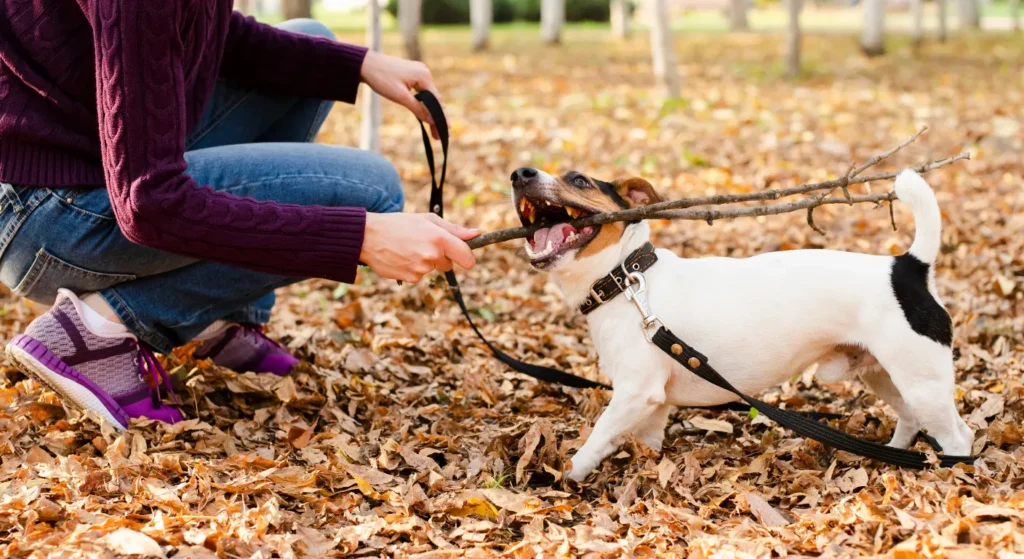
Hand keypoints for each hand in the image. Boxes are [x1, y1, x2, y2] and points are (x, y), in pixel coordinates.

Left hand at [360, 51, 441, 138]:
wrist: (365, 64)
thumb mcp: (400, 97)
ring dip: (429, 111)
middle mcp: (425, 72)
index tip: (445, 132)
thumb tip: (432, 120)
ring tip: (433, 129)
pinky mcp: (412, 73)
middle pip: (434, 99)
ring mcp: (419, 71)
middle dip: (435, 117)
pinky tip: (425, 113)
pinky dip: (423, 102)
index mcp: (424, 76)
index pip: (436, 101)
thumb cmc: (381, 79)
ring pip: (428, 95)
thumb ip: (418, 108)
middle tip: (437, 136)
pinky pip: (422, 90)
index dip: (440, 118)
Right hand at [360, 213, 477, 282]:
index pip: (467, 257)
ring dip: (424, 262)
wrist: (369, 236)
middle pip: (449, 265)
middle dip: (440, 257)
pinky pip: (419, 276)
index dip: (467, 258)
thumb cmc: (399, 224)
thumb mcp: (427, 220)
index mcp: (439, 238)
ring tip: (407, 248)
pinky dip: (412, 268)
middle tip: (422, 243)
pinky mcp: (410, 278)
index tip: (463, 256)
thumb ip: (454, 229)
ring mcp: (421, 269)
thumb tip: (476, 234)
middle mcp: (432, 255)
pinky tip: (401, 257)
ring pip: (432, 269)